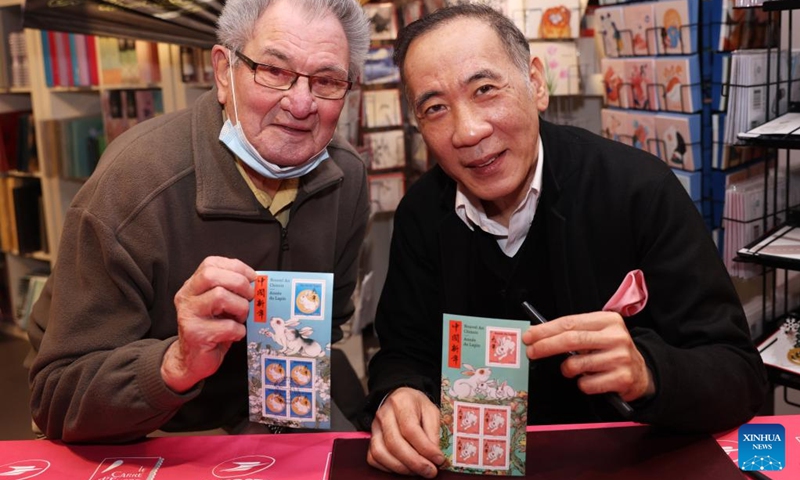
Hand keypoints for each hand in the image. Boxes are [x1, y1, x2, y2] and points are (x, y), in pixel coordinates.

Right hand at [161, 256, 255, 392]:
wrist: (192, 360)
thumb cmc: (212, 329)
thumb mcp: (220, 305)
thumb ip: (232, 291)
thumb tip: (259, 282)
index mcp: (192, 286)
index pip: (210, 263)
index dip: (236, 267)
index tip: (252, 278)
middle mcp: (186, 297)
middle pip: (212, 275)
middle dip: (239, 283)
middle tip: (249, 297)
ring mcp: (188, 315)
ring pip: (220, 296)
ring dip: (240, 307)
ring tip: (241, 318)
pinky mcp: (196, 334)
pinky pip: (227, 326)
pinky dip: (239, 330)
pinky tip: (235, 334)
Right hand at [367, 387, 443, 478]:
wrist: (401, 400)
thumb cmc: (417, 407)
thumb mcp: (432, 412)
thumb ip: (434, 432)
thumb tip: (435, 456)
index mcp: (401, 402)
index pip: (410, 429)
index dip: (425, 448)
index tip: (439, 459)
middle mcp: (384, 413)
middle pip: (394, 443)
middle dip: (414, 462)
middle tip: (430, 471)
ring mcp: (375, 427)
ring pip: (381, 453)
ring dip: (401, 467)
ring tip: (418, 471)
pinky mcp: (371, 438)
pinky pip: (374, 458)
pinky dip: (389, 468)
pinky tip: (404, 467)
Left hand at [522, 311, 654, 401]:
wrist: (641, 373)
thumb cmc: (610, 351)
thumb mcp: (597, 334)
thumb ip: (574, 332)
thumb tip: (539, 336)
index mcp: (608, 320)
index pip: (569, 323)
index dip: (545, 330)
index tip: (529, 336)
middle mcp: (616, 337)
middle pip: (571, 340)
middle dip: (546, 346)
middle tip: (531, 352)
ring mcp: (620, 358)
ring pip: (576, 365)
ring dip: (567, 370)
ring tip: (574, 369)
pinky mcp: (622, 378)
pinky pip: (587, 384)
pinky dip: (582, 384)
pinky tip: (591, 379)